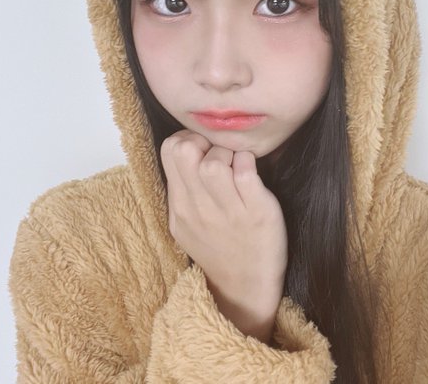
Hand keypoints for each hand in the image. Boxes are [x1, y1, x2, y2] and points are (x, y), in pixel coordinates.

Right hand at [160, 129, 287, 341]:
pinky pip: (247, 172)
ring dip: (228, 153)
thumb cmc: (218, 248)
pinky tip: (251, 173)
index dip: (187, 139)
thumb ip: (183, 189)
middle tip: (219, 153)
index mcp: (180, 206)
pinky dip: (249, 163)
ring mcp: (228, 210)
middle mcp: (199, 207)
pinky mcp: (257, 211)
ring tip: (236, 165)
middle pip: (185, 150)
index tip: (203, 149)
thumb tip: (187, 149)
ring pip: (215, 161)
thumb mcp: (186, 223)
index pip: (169, 149)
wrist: (244, 289)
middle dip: (204, 141)